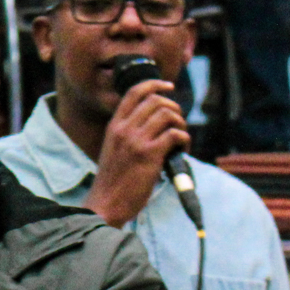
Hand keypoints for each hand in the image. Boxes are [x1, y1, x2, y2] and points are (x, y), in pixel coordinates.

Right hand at [85, 78, 187, 227]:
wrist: (105, 204)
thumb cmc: (113, 182)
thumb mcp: (113, 150)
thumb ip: (128, 135)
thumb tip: (157, 124)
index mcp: (114, 127)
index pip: (134, 92)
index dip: (155, 84)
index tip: (168, 87)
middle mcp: (124, 129)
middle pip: (156, 100)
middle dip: (174, 108)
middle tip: (178, 124)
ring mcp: (136, 141)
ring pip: (168, 114)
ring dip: (181, 124)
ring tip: (180, 140)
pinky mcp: (149, 155)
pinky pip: (175, 134)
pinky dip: (184, 139)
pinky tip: (182, 150)